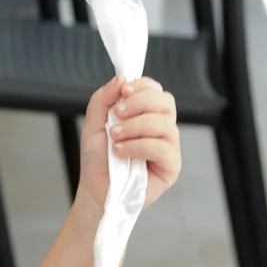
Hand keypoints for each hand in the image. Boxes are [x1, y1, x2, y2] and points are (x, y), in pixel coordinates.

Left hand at [76, 76, 180, 212]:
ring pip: (164, 124)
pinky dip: (138, 146)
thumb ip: (104, 98)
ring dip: (135, 126)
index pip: (156, 91)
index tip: (123, 91)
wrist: (95, 189)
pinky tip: (120, 152)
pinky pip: (163, 148)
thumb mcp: (94, 123)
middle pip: (166, 102)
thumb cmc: (98, 158)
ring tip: (115, 137)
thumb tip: (121, 78)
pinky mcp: (171, 167)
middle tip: (118, 113)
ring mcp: (169, 147)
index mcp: (147, 115)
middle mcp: (161, 129)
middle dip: (141, 102)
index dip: (142, 86)